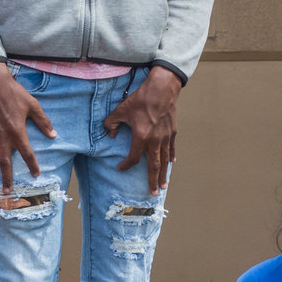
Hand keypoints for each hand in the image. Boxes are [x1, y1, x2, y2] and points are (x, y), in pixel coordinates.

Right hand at [0, 64, 54, 189]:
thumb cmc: (14, 93)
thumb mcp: (33, 105)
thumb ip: (43, 122)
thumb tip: (53, 135)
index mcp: (17, 132)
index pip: (27, 153)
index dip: (32, 164)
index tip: (36, 174)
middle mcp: (2, 137)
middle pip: (5, 162)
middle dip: (6, 178)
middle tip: (7, 192)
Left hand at [104, 67, 180, 194]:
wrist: (162, 88)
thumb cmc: (141, 99)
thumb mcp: (121, 110)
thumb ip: (111, 123)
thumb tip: (108, 133)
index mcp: (141, 137)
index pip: (133, 158)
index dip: (126, 165)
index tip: (120, 168)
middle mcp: (155, 141)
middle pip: (154, 166)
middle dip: (153, 180)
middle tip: (153, 193)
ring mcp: (165, 137)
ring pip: (164, 160)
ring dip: (163, 173)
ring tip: (163, 185)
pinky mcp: (172, 131)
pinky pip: (171, 148)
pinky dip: (170, 157)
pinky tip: (171, 163)